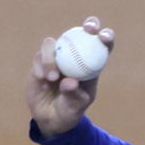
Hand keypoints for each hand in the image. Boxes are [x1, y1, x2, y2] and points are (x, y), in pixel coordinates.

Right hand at [26, 17, 114, 136]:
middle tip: (87, 29)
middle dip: (88, 26)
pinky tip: (43, 82)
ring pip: (53, 44)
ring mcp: (55, 57)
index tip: (102, 37)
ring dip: (51, 58)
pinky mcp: (40, 62)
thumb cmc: (70, 110)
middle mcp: (74, 55)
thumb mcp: (76, 105)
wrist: (51, 118)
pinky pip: (38, 58)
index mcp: (90, 64)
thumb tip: (69, 82)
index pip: (101, 45)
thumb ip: (74, 94)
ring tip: (52, 78)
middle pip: (81, 33)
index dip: (105, 36)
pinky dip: (40, 68)